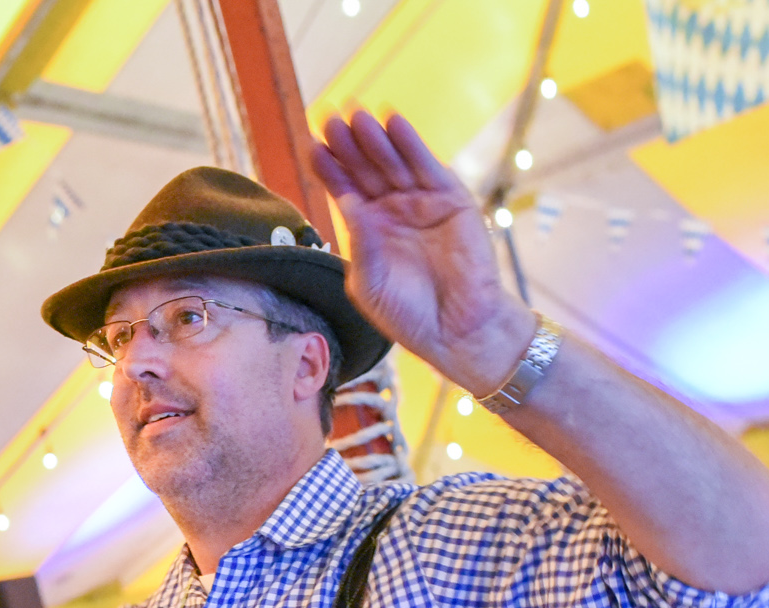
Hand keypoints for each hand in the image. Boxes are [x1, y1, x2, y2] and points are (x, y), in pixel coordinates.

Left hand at [308, 111, 534, 396]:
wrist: (456, 329)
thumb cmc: (409, 314)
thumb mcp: (370, 283)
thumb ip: (360, 244)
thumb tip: (346, 202)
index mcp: (367, 229)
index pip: (344, 189)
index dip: (329, 167)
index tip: (312, 144)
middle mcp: (392, 210)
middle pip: (365, 168)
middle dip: (348, 145)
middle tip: (330, 119)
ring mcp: (421, 202)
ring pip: (392, 162)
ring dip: (374, 138)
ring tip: (355, 116)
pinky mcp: (451, 199)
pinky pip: (427, 166)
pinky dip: (411, 143)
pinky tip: (392, 122)